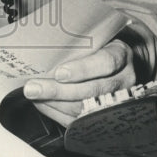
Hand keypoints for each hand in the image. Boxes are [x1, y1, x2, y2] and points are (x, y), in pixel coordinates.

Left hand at [22, 39, 137, 127]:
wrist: (120, 61)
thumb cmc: (100, 46)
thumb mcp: (96, 36)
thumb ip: (77, 41)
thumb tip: (40, 46)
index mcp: (122, 54)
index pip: (107, 62)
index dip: (83, 69)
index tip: (59, 73)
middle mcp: (123, 79)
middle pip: (92, 90)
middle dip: (58, 91)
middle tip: (33, 88)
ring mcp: (117, 100)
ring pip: (85, 108)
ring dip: (54, 103)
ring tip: (33, 95)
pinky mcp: (106, 115)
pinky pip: (80, 120)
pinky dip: (57, 112)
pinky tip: (42, 103)